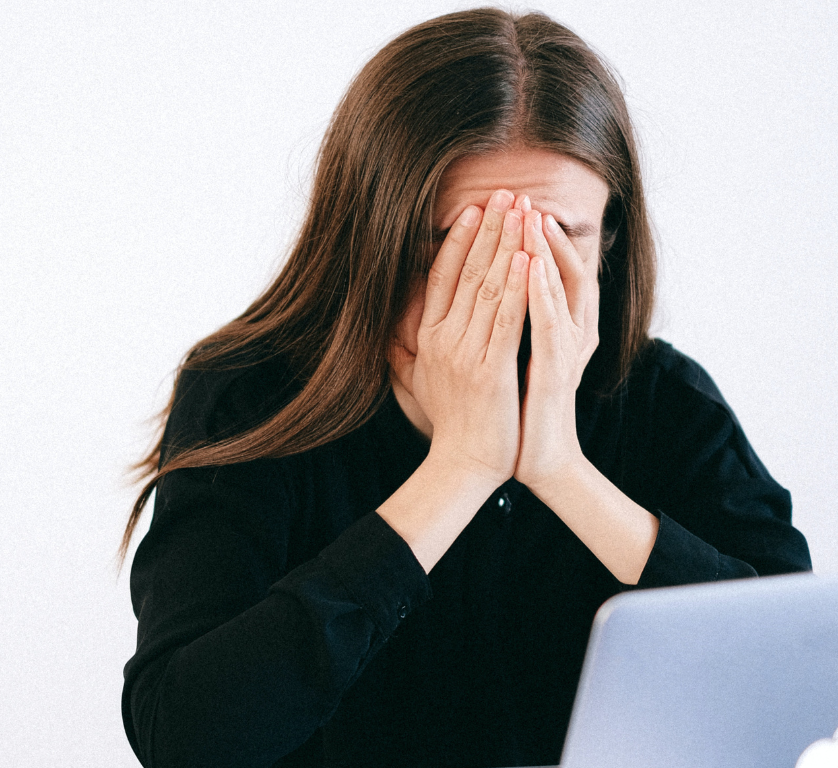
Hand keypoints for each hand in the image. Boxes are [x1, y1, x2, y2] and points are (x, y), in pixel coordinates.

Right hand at [390, 188, 529, 484]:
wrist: (463, 463)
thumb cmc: (451, 422)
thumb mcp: (422, 379)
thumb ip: (410, 348)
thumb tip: (397, 327)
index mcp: (429, 337)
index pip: (442, 277)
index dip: (458, 240)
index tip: (474, 209)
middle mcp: (442, 339)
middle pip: (467, 272)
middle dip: (489, 229)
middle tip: (505, 193)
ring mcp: (465, 353)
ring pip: (488, 288)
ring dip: (506, 245)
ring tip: (520, 210)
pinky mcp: (490, 370)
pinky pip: (506, 321)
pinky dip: (516, 287)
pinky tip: (526, 258)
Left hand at [514, 205, 599, 492]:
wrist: (536, 458)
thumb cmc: (514, 412)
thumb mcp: (497, 362)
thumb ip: (487, 331)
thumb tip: (453, 307)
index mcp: (545, 327)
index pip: (534, 272)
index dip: (518, 240)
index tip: (497, 209)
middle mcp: (562, 332)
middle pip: (550, 270)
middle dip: (532, 232)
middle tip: (518, 196)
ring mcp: (564, 350)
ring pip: (557, 289)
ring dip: (542, 251)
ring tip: (528, 217)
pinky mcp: (559, 370)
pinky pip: (552, 324)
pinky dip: (542, 293)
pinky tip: (530, 266)